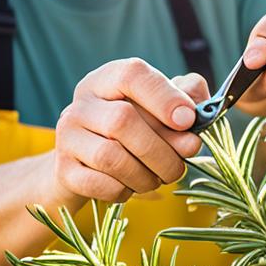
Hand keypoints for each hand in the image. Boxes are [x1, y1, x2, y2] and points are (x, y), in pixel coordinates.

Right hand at [53, 58, 210, 202]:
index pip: (132, 75)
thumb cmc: (134, 131)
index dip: (164, 97)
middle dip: (162, 149)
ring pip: (112, 157)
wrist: (86, 166)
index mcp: (107, 80)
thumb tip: (201, 111)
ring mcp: (67, 137)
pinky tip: (132, 186)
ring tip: (158, 177)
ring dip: (147, 174)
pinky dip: (127, 191)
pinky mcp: (64, 171)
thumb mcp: (160, 107)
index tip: (189, 120)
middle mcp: (82, 103)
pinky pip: (103, 185)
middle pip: (123, 120)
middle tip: (180, 165)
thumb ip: (187, 98)